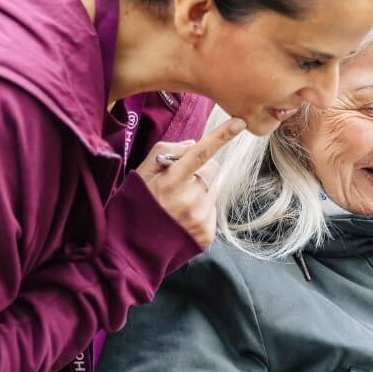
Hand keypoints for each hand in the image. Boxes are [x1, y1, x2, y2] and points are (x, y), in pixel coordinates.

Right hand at [136, 117, 245, 247]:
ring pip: (214, 188)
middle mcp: (189, 200)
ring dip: (201, 189)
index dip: (221, 136)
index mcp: (171, 182)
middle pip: (213, 169)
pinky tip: (183, 218)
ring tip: (179, 203)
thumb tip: (194, 144)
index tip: (239, 122)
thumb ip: (166, 152)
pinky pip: (213, 209)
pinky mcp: (207, 233)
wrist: (132, 249)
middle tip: (181, 181)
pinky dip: (202, 209)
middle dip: (202, 169)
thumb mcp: (141, 173)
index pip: (201, 153)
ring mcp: (200, 218)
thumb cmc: (136, 205)